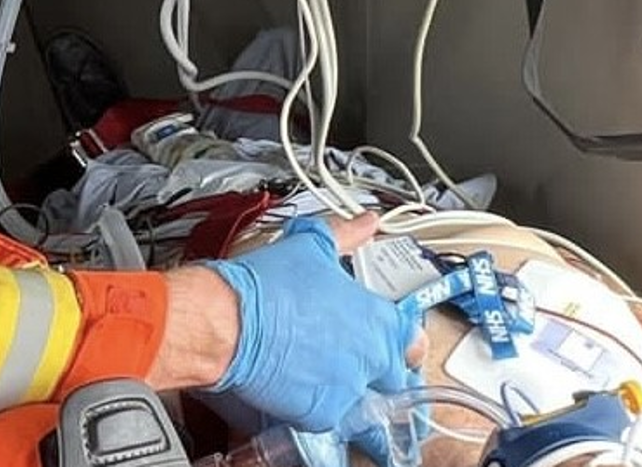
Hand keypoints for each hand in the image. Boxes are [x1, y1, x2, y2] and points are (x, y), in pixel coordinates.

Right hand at [200, 215, 424, 435]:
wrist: (226, 322)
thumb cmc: (265, 286)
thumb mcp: (310, 247)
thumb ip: (346, 236)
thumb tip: (366, 222)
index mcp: (378, 320)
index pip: (415, 339)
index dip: (405, 340)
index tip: (397, 343)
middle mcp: (371, 359)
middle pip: (397, 379)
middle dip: (382, 375)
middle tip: (356, 363)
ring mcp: (348, 390)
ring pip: (365, 405)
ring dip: (351, 394)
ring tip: (323, 379)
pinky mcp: (321, 415)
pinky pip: (331, 418)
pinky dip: (319, 407)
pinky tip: (300, 390)